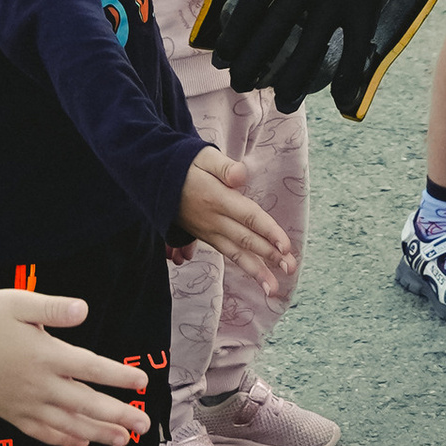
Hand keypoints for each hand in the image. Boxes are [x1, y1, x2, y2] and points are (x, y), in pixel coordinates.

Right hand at [0, 287, 150, 445]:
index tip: (142, 383)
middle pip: (86, 404)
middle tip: (144, 425)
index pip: (91, 368)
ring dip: (98, 434)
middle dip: (118, 415)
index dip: (119, 377)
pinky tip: (81, 443)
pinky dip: (64, 440)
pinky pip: (42, 433)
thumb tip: (84, 310)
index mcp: (46, 355)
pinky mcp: (11, 414)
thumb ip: (53, 308)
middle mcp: (39, 385)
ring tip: (124, 440)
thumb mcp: (19, 303)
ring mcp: (25, 404)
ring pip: (68, 424)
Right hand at [175, 146, 297, 286]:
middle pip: (245, 240)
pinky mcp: (207, 237)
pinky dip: (244, 266)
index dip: (268, 231)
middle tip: (291, 268)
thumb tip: (241, 176)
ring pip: (236, 254)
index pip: (248, 217)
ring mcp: (209, 231)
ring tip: (273, 289)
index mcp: (217, 198)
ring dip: (256, 271)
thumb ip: (224, 167)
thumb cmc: (184, 165)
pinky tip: (258, 277)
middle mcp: (214, 219)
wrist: (154, 181)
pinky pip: (228, 253)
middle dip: (269, 256)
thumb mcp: (203, 156)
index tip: (285, 246)